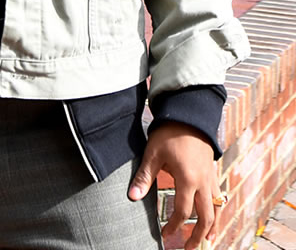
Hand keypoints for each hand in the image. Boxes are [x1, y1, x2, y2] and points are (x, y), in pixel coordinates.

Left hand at [128, 122, 222, 248]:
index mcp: (188, 179)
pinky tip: (212, 217)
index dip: (174, 225)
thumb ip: (145, 177)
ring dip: (211, 226)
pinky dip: (216, 211)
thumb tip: (132, 197)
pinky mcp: (213, 173)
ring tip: (206, 240)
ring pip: (216, 209)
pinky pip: (219, 198)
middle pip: (206, 217)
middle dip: (198, 235)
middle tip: (189, 248)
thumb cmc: (169, 133)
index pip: (183, 211)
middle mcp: (204, 182)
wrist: (189, 115)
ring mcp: (211, 178)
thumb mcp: (153, 153)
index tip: (165, 235)